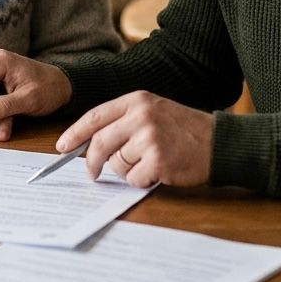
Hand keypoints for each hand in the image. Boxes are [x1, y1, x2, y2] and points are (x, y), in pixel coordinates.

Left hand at [55, 91, 213, 188]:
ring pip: (117, 163)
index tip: (61, 146)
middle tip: (92, 173)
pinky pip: (133, 179)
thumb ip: (124, 121)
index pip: (95, 116)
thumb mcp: (154, 111)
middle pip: (100, 142)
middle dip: (92, 162)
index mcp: (137, 100)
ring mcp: (149, 138)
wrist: (219, 142)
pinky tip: (159, 171)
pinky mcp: (158, 160)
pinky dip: (142, 181)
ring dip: (128, 170)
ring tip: (149, 162)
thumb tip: (90, 142)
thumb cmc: (185, 129)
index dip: (75, 133)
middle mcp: (141, 115)